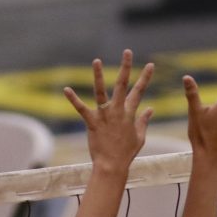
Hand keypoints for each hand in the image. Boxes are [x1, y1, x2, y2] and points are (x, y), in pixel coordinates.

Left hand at [64, 49, 153, 173]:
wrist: (112, 164)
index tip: (150, 64)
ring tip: (96, 60)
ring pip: (101, 91)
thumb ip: (144, 121)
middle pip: (122, 84)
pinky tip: (66, 89)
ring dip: (99, 75)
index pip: (139, 91)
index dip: (145, 77)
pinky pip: (81, 108)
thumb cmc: (127, 152)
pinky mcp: (91, 122)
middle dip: (126, 67)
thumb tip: (150, 109)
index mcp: (130, 113)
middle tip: (127, 52)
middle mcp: (117, 110)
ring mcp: (104, 115)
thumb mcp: (140, 136)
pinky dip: (73, 99)